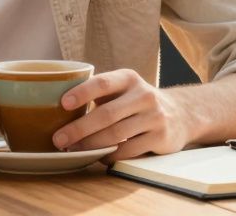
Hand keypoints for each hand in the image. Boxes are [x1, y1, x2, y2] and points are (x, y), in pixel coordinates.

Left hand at [53, 69, 190, 161]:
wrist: (179, 114)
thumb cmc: (135, 101)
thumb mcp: (122, 89)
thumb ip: (97, 92)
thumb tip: (55, 106)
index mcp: (128, 78)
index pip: (103, 83)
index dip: (82, 92)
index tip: (62, 103)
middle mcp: (143, 95)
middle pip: (106, 114)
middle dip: (79, 129)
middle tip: (58, 139)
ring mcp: (154, 117)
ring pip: (116, 135)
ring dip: (90, 145)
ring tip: (72, 150)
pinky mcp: (160, 138)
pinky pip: (128, 150)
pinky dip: (109, 155)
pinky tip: (96, 156)